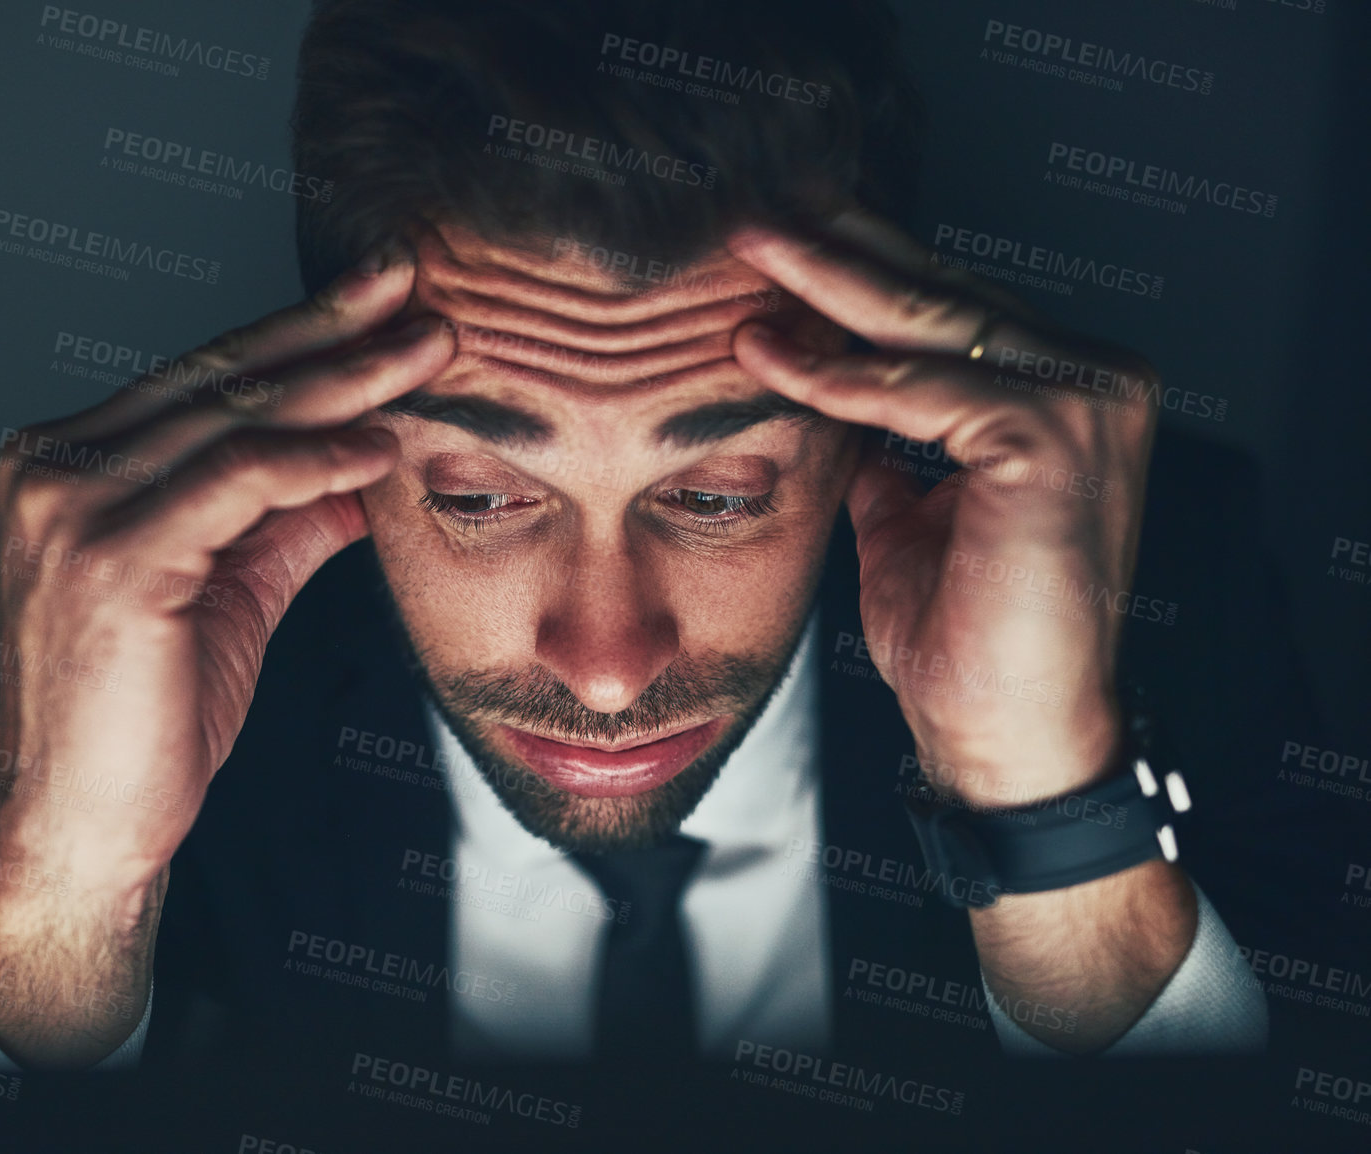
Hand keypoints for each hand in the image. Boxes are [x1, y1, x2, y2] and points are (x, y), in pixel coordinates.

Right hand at [0, 248, 452, 1066]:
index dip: (297, 334)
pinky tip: (382, 446)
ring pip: (235, 418)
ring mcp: (70, 509)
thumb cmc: (150, 717)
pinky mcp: (110, 560)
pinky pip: (238, 481)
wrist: (87, 830)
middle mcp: (53, 469)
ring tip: (427, 351)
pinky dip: (319, 459)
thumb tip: (369, 455)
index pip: (204, 377)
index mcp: (68, 465)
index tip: (377, 300)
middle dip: (329, 329)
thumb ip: (287, 515)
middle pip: (221, 378)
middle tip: (413, 284)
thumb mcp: (232, 588)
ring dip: (344, 380)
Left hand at [728, 210, 1157, 807]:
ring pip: (929, 322)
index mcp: (1064, 393)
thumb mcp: (904, 518)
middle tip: (750, 216)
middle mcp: (1091, 381)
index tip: (776, 247)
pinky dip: (841, 378)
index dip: (857, 273)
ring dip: (826, 287)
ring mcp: (1083, 405)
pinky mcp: (1051, 442)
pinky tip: (771, 360)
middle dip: (835, 251)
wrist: (1004, 733)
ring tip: (746, 254)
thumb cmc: (961, 636)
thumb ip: (883, 450)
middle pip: (939, 294)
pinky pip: (921, 391)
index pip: (947, 309)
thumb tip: (826, 397)